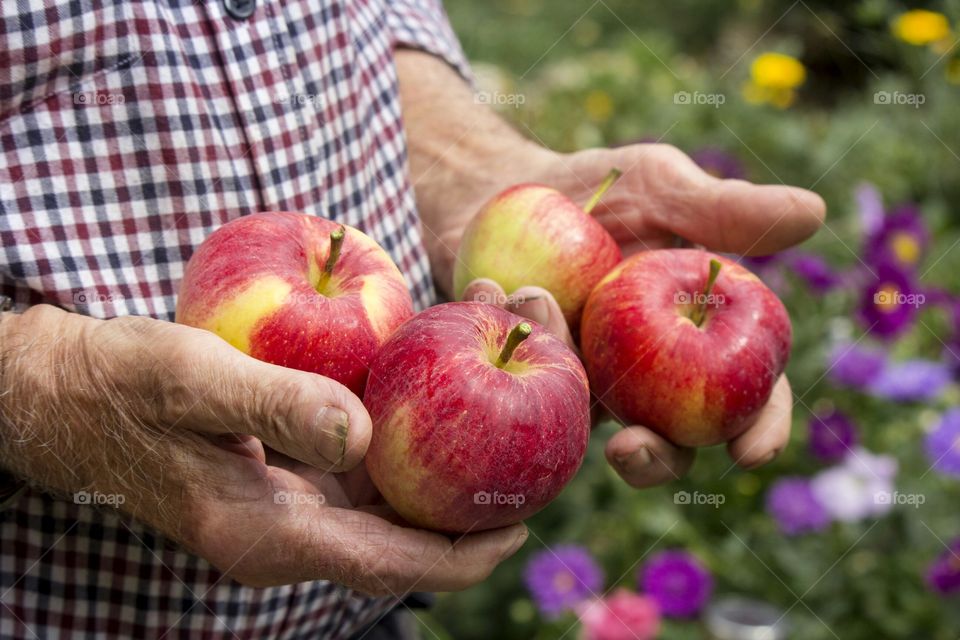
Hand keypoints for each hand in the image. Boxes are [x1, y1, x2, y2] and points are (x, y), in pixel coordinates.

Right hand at [0, 305, 525, 594]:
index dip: (462, 554)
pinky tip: (433, 394)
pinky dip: (405, 440)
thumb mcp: (194, 380)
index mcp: (268, 533)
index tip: (521, 526)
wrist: (71, 393)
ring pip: (387, 502)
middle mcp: (287, 533)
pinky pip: (362, 473)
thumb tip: (367, 434)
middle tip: (529, 451)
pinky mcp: (286, 479)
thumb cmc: (123, 383)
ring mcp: (288, 509)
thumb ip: (277, 406)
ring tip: (495, 404)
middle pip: (402, 535)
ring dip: (441, 461)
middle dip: (466, 497)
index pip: (388, 564)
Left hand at [454, 143, 823, 486]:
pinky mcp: (525, 378)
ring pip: (593, 429)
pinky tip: (491, 286)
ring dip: (571, 398)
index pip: (749, 391)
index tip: (751, 452)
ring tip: (539, 319)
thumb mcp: (656, 185)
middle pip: (669, 439)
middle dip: (657, 458)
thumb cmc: (594, 188)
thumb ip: (720, 209)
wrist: (499, 191)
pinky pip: (518, 385)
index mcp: (695, 334)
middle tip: (629, 447)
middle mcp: (644, 373)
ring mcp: (583, 382)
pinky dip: (507, 335)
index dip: (760, 426)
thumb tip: (815, 211)